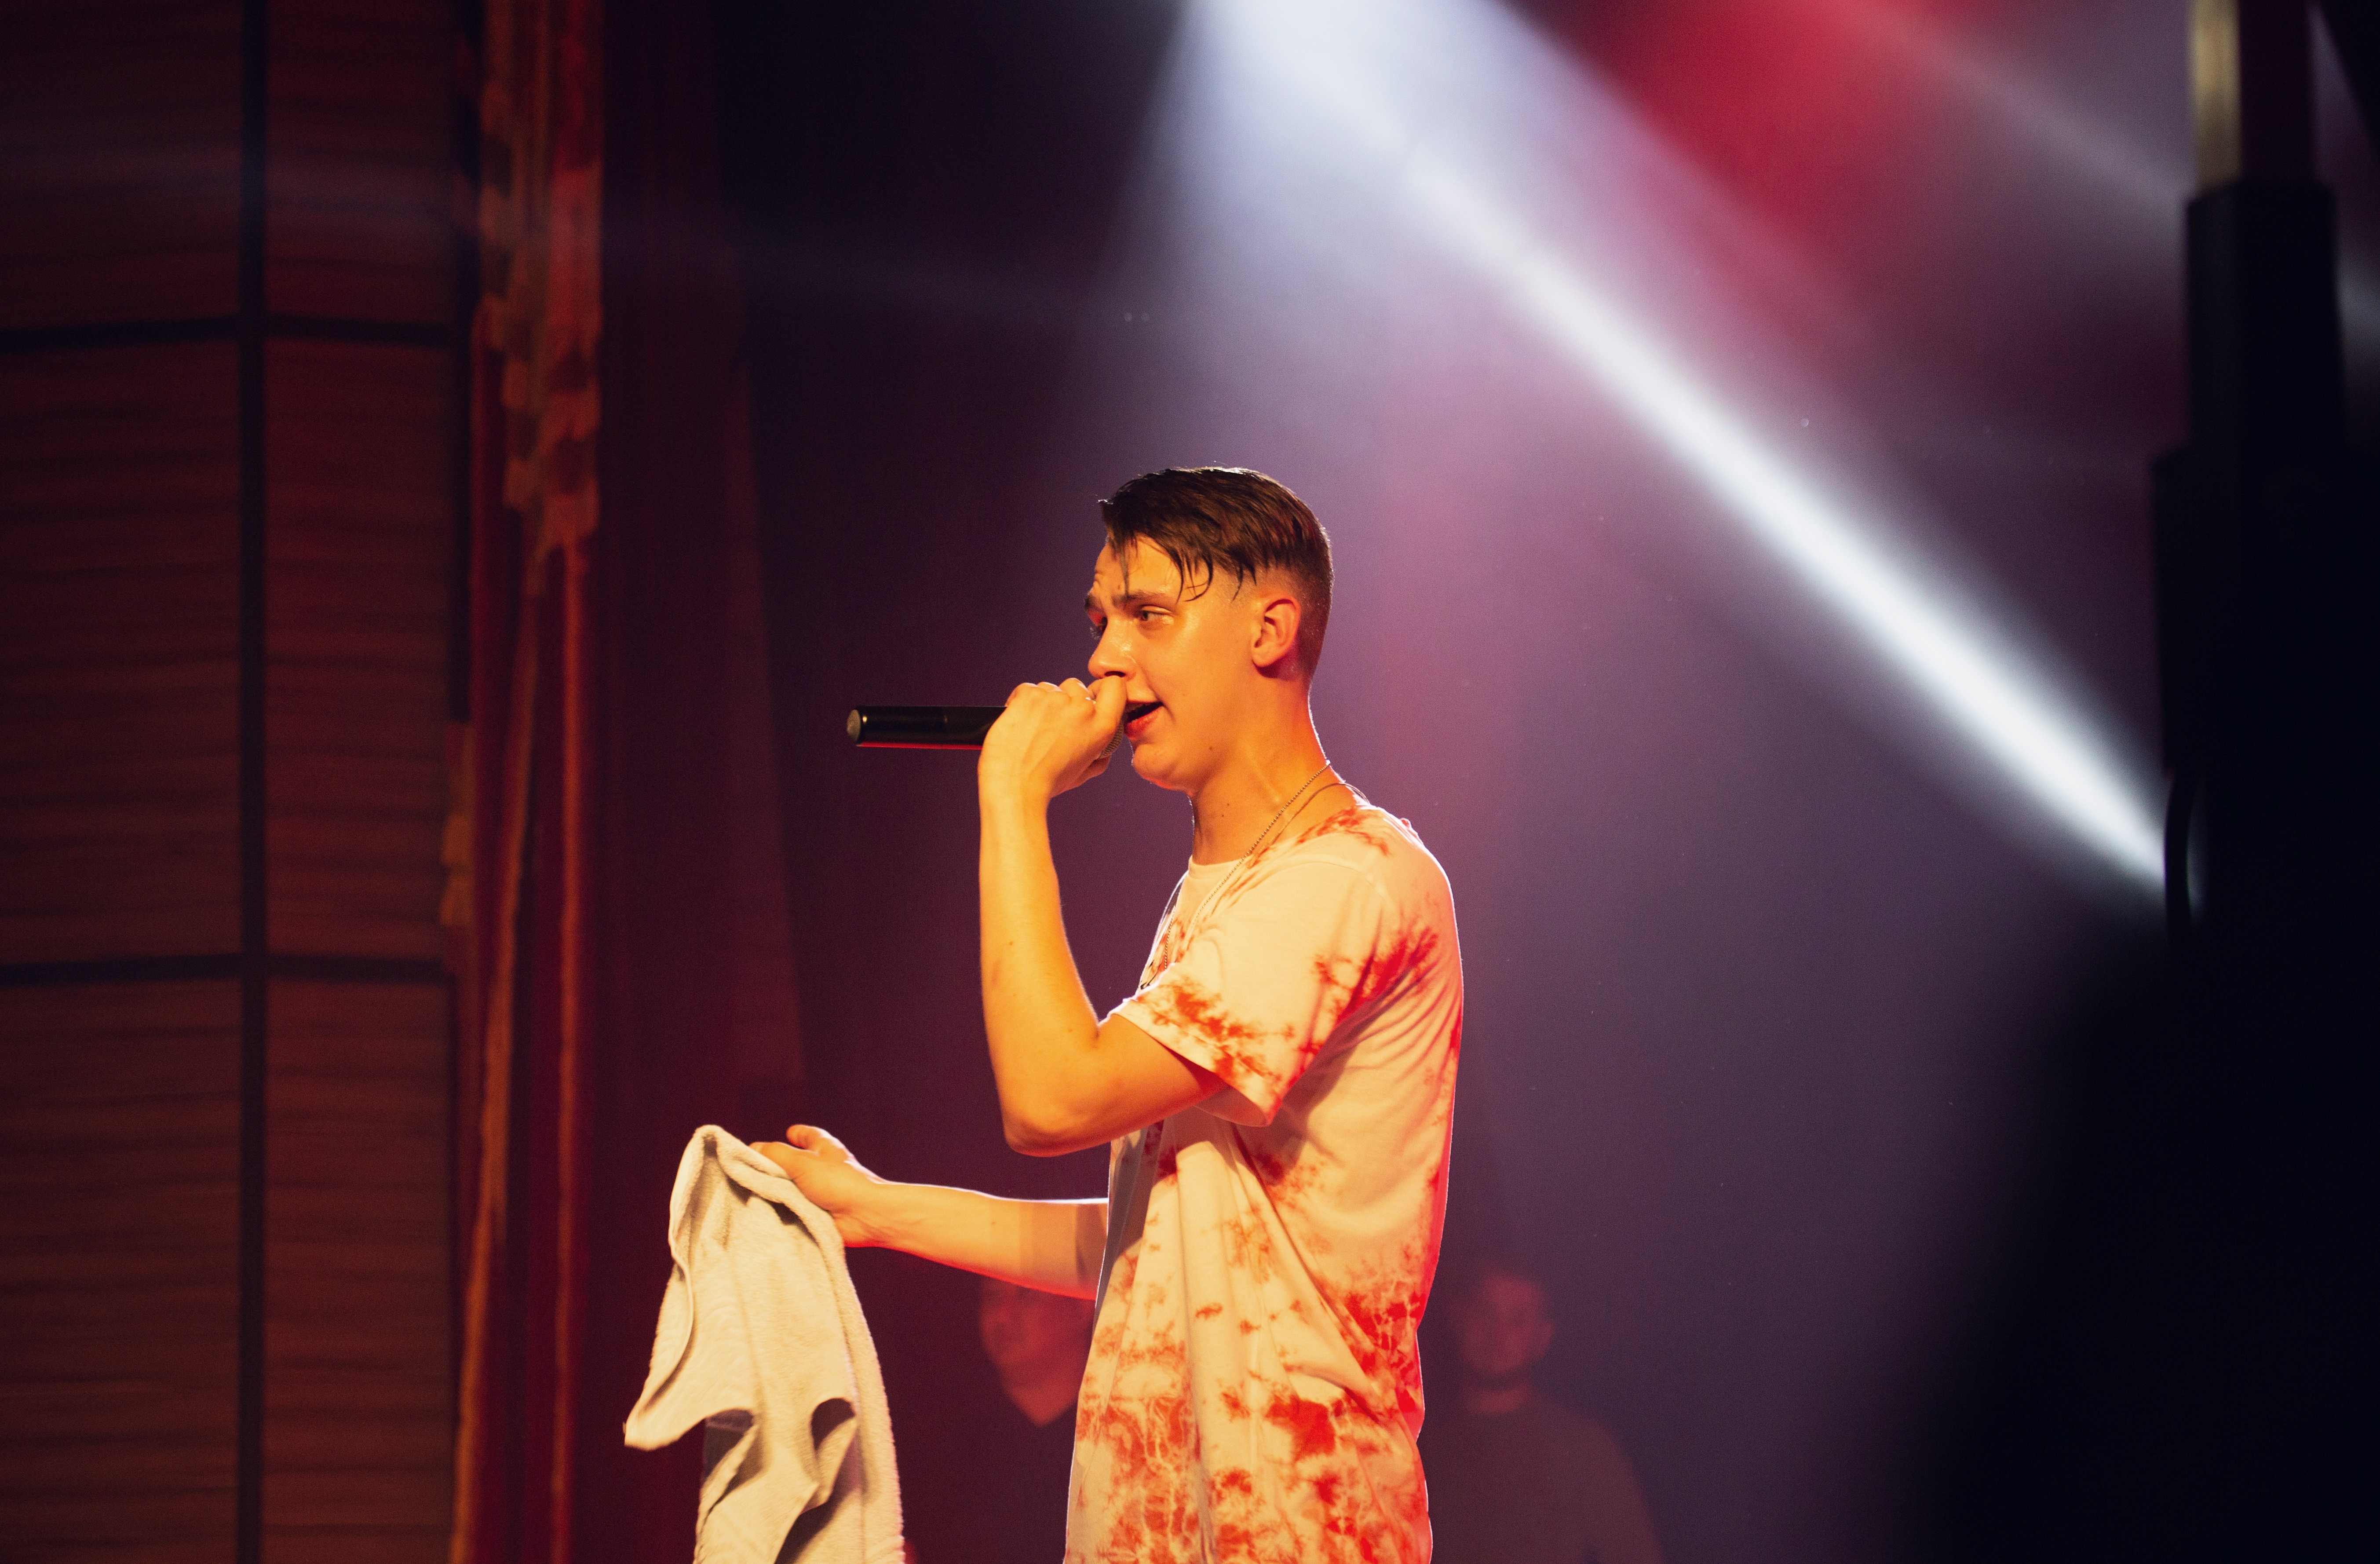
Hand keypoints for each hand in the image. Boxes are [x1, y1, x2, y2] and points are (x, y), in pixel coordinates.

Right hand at [751, 1125, 894, 1247]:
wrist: (863, 1216)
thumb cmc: (838, 1182)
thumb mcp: (803, 1162)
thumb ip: (776, 1154)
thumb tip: (754, 1148)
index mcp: (824, 1149)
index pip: (810, 1136)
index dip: (799, 1133)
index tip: (789, 1132)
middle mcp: (823, 1169)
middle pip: (797, 1163)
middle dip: (778, 1166)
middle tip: (754, 1168)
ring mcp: (821, 1192)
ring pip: (794, 1188)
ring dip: (778, 1191)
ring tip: (752, 1192)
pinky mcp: (818, 1212)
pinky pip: (796, 1209)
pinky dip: (784, 1210)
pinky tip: (766, 1213)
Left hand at [978, 676, 1127, 803]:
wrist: (1014, 785)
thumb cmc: (1046, 782)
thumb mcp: (1084, 773)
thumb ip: (1100, 755)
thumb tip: (1104, 748)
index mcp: (1102, 727)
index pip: (1115, 686)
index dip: (1101, 688)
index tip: (1090, 697)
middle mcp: (1082, 709)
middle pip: (1076, 686)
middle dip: (1065, 700)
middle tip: (1052, 725)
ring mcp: (1055, 699)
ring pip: (1050, 688)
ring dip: (1042, 703)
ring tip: (1033, 729)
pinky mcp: (1030, 695)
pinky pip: (1028, 689)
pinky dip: (1021, 702)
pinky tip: (1019, 722)